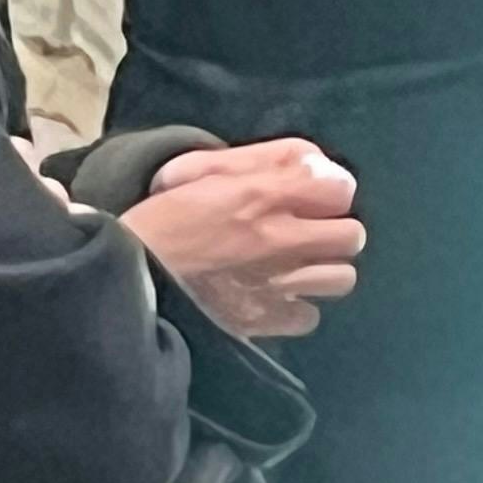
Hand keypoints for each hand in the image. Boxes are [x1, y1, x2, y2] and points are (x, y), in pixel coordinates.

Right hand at [123, 139, 363, 341]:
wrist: (131, 278)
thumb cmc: (161, 220)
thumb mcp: (199, 171)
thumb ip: (255, 161)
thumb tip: (307, 160)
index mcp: (262, 194)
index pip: (341, 187)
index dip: (332, 191)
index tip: (315, 196)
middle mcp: (281, 239)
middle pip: (352, 236)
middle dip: (334, 232)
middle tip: (308, 233)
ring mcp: (278, 285)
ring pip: (341, 279)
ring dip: (323, 271)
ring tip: (297, 268)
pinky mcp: (266, 321)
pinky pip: (309, 316)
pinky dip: (296, 309)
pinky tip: (275, 298)